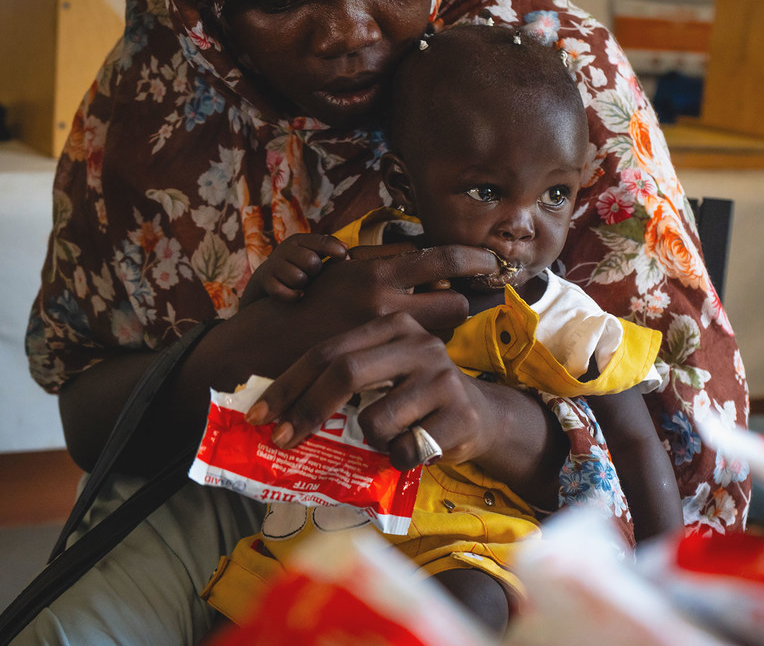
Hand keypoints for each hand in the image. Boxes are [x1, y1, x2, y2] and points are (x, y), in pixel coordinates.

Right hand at [242, 233, 347, 305]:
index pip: (320, 241)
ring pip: (298, 278)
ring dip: (304, 285)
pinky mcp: (267, 282)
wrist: (269, 276)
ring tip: (303, 284)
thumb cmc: (301, 264)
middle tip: (313, 273)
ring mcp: (274, 265)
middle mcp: (285, 249)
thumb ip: (331, 247)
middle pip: (311, 262)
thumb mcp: (314, 251)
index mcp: (299, 240)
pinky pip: (282, 292)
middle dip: (315, 271)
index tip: (344, 257)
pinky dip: (293, 296)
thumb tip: (346, 250)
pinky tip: (300, 295)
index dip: (334, 249)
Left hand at [245, 311, 494, 469]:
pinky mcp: (458, 414)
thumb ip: (343, 377)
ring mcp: (442, 377)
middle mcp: (419, 343)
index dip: (288, 385)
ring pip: (375, 420)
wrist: (482, 416)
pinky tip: (416, 448)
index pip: (327, 351)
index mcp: (393, 326)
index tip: (259, 415)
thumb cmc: (416, 397)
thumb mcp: (383, 373)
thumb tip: (273, 410)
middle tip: (283, 440)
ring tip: (390, 437)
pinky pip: (404, 449)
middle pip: (347, 372)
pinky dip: (398, 459)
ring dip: (371, 441)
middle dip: (307, 410)